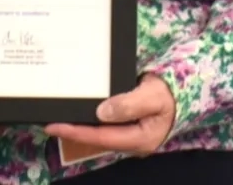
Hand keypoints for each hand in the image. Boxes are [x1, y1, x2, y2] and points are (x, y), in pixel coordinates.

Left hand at [44, 74, 176, 157]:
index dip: (77, 132)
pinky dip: (90, 121)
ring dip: (80, 127)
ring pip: (100, 134)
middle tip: (50, 123)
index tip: (55, 125)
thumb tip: (102, 112)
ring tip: (58, 119)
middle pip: (98, 139)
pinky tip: (79, 114)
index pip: (101, 137)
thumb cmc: (170, 94)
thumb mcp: (152, 96)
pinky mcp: (128, 128)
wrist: (182, 92)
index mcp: (139, 139)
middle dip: (74, 132)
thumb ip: (129, 104)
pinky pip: (105, 127)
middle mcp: (132, 142)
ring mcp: (130, 136)